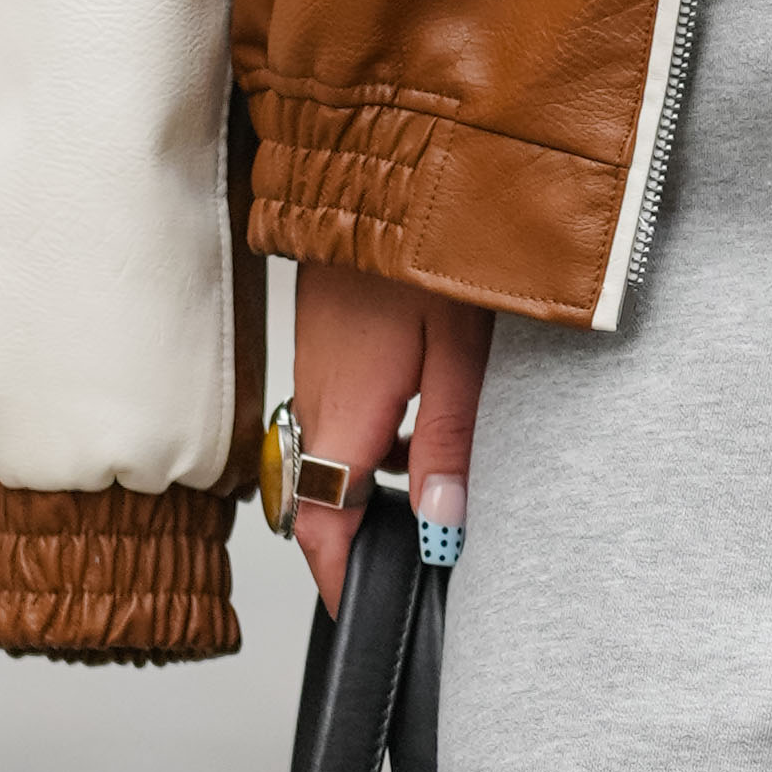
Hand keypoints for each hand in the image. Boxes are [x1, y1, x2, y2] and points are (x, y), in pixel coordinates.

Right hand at [285, 268, 491, 617]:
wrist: (382, 160)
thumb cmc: (427, 246)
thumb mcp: (459, 355)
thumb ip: (447, 445)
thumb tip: (442, 528)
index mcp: (343, 411)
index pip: (321, 524)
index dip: (339, 578)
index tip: (363, 611)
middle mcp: (313, 396)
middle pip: (320, 497)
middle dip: (357, 541)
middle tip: (411, 566)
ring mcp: (312, 367)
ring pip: (329, 455)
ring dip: (367, 488)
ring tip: (429, 501)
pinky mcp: (322, 343)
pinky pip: (335, 415)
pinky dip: (368, 441)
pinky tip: (419, 426)